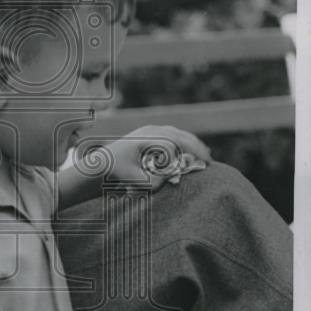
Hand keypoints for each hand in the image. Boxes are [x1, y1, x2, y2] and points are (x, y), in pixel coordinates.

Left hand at [76, 125, 211, 191]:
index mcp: (143, 139)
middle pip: (178, 136)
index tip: (194, 168)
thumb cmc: (117, 172)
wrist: (102, 161)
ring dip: (193, 144)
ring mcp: (151, 129)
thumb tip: (171, 178)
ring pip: (178, 133)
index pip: (170, 146)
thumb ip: (152, 182)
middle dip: (195, 148)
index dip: (182, 158)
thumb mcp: (133, 180)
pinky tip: (195, 150)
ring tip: (205, 157)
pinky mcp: (152, 132)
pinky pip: (174, 133)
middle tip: (208, 162)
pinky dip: (186, 141)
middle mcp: (148, 131)